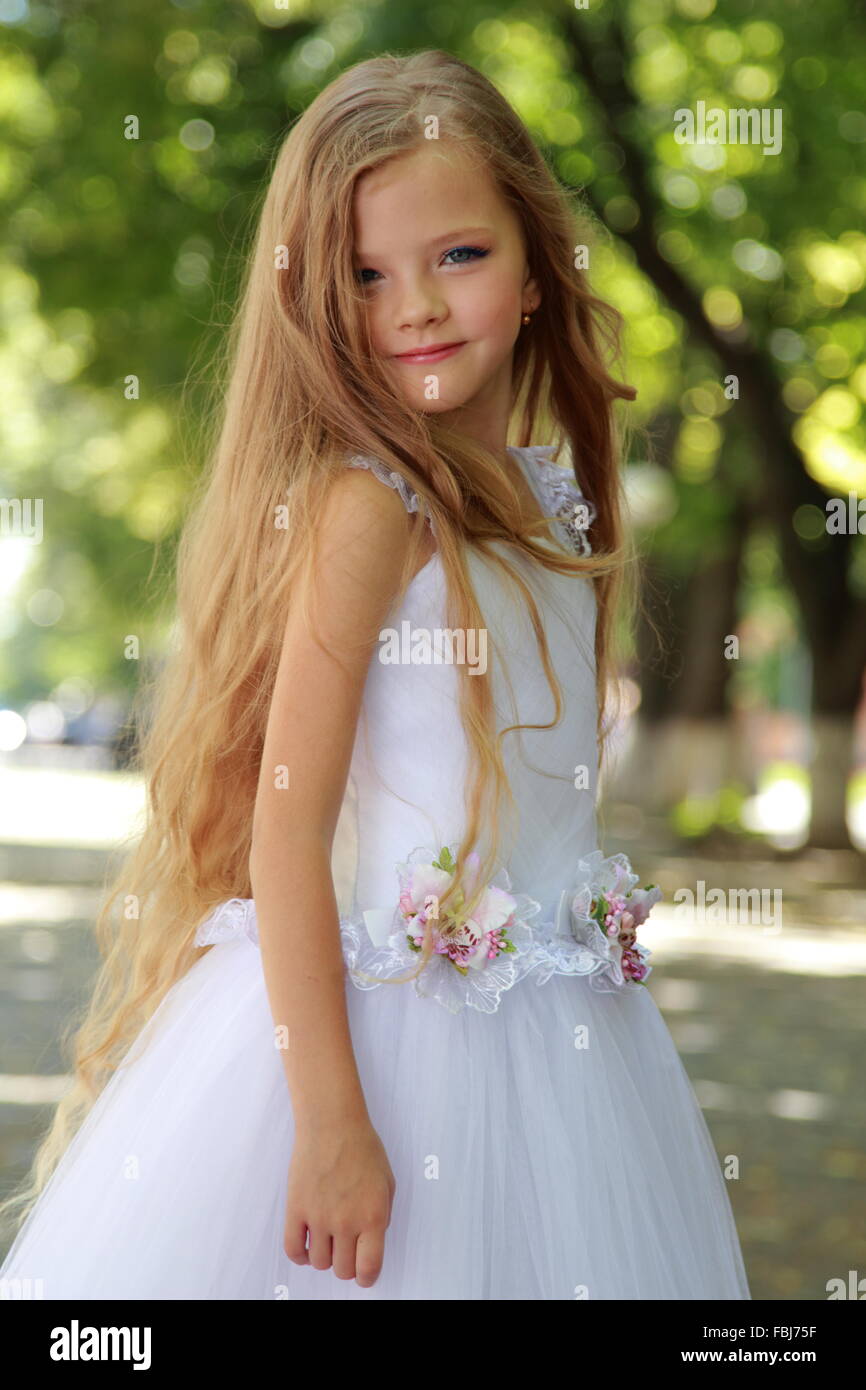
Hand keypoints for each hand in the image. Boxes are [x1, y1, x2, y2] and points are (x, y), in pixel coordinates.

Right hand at [283, 1117, 395, 1287]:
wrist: (332, 1123)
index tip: (364, 1275)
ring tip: (327, 1239)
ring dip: (324, 1256)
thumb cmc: (362, 1148)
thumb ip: (382, 1217)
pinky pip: (293, 1250)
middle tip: (346, 1250)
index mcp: (372, 1215)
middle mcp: (346, 1221)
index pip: (369, 1268)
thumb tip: (370, 1242)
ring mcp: (318, 1217)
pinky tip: (307, 1244)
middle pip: (342, 1269)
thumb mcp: (387, 1183)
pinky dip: (300, 1255)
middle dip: (346, 1264)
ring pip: (319, 1262)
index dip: (366, 1277)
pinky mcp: (296, 1209)